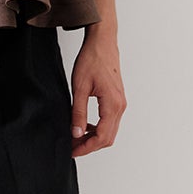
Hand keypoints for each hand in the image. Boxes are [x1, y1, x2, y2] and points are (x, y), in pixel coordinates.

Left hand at [69, 28, 125, 157]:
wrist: (102, 43)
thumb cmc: (92, 60)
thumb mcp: (80, 87)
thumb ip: (78, 112)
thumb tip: (76, 133)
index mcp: (112, 104)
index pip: (101, 137)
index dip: (86, 147)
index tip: (72, 150)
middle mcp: (120, 106)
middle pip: (107, 138)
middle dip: (89, 146)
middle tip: (72, 146)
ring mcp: (120, 103)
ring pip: (110, 131)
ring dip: (94, 138)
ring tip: (75, 137)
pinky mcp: (117, 100)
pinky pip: (110, 121)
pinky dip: (98, 128)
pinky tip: (85, 125)